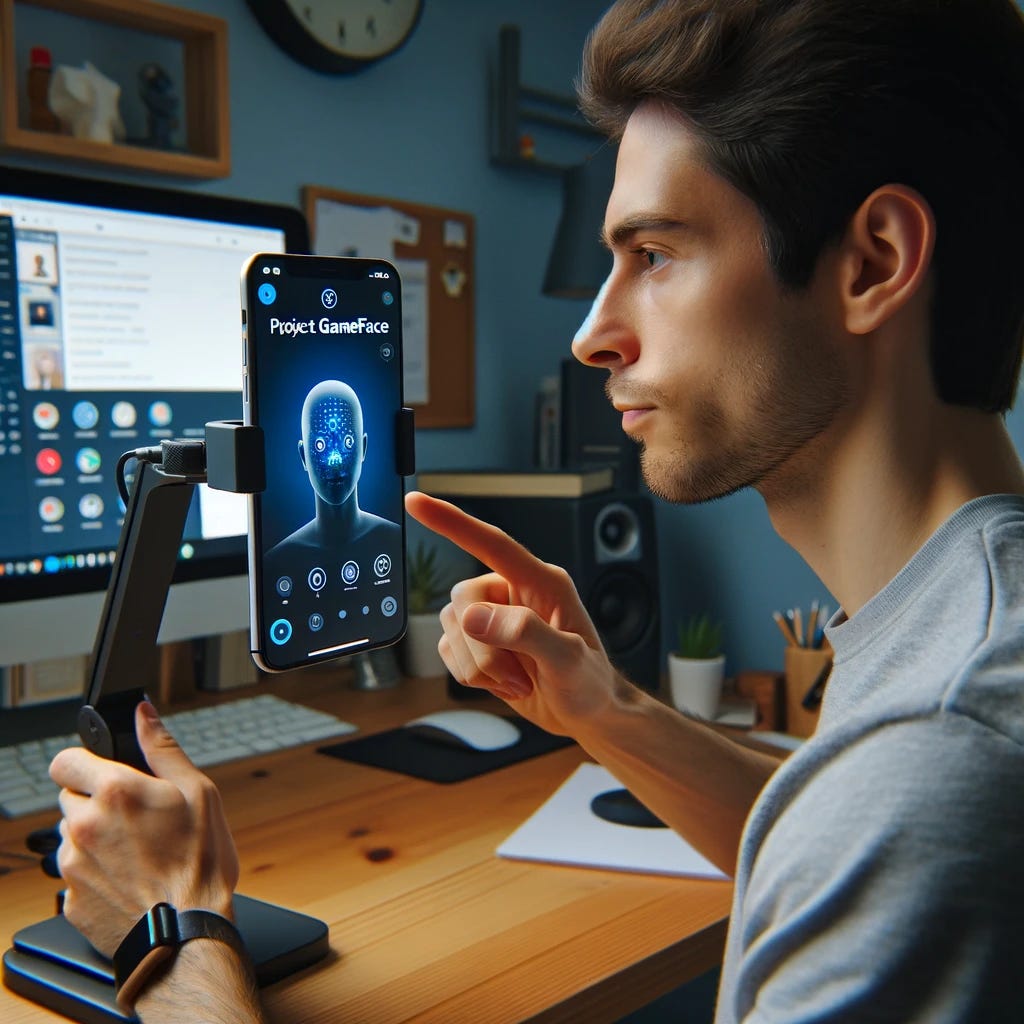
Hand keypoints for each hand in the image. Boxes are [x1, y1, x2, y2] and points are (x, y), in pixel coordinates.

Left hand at [49, 701, 238, 957]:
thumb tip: (143, 713)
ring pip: (71, 835)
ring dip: (94, 836)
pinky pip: (75, 873)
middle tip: (134, 816)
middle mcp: (85, 825)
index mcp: (115, 792)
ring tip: (136, 851)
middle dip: (95, 801)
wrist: (187, 932)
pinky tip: (128, 878)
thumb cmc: (200, 861)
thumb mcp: (198, 791)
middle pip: (70, 797)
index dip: (84, 762)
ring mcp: (72, 865)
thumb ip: (162, 748)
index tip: (101, 771)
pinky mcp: (69, 899)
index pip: (65, 760)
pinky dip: (95, 872)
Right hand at [405, 491, 625, 735]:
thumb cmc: (589, 681)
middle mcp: (512, 592)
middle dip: (482, 647)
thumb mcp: (569, 659)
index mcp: (540, 581)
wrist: (586, 714)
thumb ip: (525, 633)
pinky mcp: (479, 644)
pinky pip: (448, 651)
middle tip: (517, 675)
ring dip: (480, 667)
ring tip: (518, 680)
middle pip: (463, 599)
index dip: (452, 522)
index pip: (490, 543)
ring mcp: (493, 618)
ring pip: (452, 629)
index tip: (415, 502)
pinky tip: (504, 683)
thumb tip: (473, 617)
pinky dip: (471, 675)